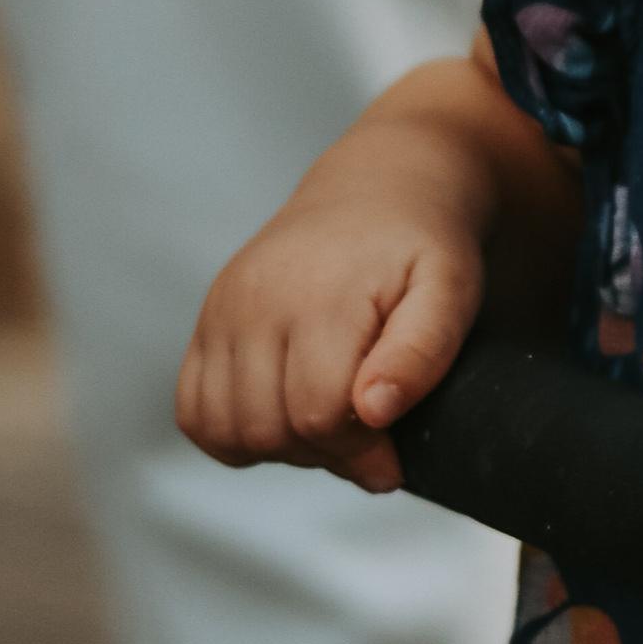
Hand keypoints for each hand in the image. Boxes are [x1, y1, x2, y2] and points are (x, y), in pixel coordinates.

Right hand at [177, 163, 484, 495]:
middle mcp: (256, 300)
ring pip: (225, 429)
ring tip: (326, 425)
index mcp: (321, 295)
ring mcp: (222, 310)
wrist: (376, 190)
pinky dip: (232, 434)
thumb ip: (421, 353)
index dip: (360, 451)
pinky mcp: (207, 320)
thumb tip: (374, 410)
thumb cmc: (421, 245)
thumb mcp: (450, 292)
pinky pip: (192, 410)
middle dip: (323, 453)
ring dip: (277, 449)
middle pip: (268, 429)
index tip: (392, 452)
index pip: (317, 416)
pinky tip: (282, 418)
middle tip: (365, 440)